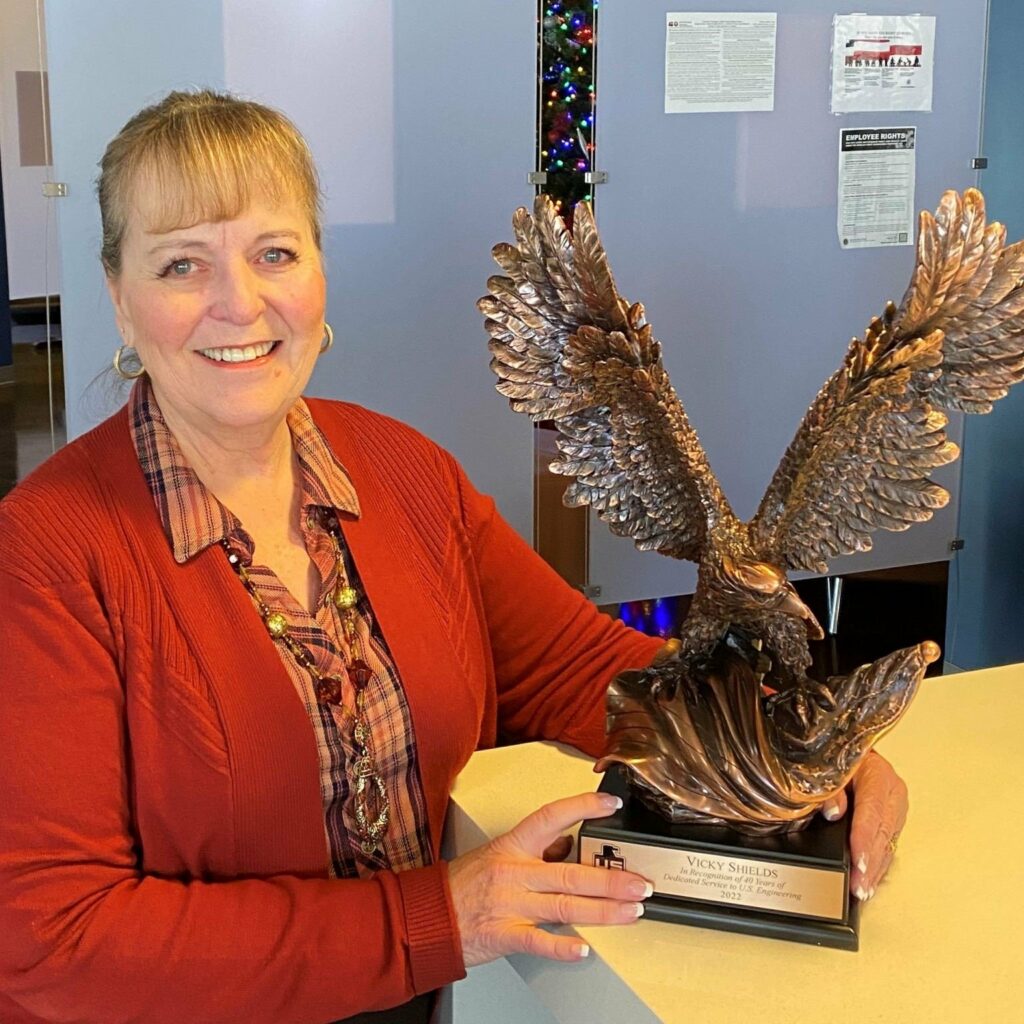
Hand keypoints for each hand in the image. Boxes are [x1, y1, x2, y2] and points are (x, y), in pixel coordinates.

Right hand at [447, 791, 652, 967]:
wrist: (429, 915)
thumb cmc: (464, 884)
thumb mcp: (498, 854)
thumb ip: (535, 852)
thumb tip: (571, 846)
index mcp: (512, 846)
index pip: (551, 818)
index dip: (582, 808)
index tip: (610, 805)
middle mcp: (514, 872)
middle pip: (570, 873)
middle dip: (610, 879)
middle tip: (640, 883)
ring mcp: (510, 904)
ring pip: (564, 906)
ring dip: (603, 911)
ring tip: (631, 912)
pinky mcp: (505, 934)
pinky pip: (538, 940)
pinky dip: (563, 946)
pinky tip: (584, 949)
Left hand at [819, 751, 907, 900]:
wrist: (850, 750)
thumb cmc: (839, 756)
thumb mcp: (830, 765)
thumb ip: (830, 787)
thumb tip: (833, 811)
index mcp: (878, 774)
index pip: (872, 809)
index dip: (864, 838)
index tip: (858, 861)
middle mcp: (891, 793)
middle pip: (882, 831)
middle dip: (871, 862)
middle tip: (859, 885)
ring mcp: (894, 809)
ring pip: (887, 843)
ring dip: (875, 868)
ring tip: (863, 889)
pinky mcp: (891, 821)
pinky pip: (886, 845)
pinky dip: (877, 865)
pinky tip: (869, 880)